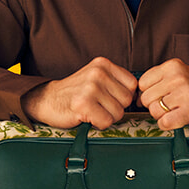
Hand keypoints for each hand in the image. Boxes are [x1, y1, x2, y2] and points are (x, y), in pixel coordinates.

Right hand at [22, 57, 137, 129]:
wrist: (46, 100)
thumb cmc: (75, 93)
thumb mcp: (96, 78)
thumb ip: (117, 82)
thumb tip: (141, 97)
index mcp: (103, 64)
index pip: (133, 84)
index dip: (123, 96)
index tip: (109, 99)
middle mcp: (98, 73)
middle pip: (127, 100)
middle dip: (115, 108)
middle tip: (98, 106)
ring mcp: (90, 87)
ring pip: (118, 112)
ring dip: (107, 117)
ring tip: (92, 111)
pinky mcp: (83, 104)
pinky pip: (107, 121)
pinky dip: (99, 124)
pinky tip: (87, 117)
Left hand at [137, 59, 188, 129]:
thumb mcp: (177, 75)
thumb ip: (157, 81)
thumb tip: (134, 99)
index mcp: (172, 66)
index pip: (142, 83)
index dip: (148, 92)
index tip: (160, 95)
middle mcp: (178, 77)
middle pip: (146, 98)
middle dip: (154, 105)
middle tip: (170, 104)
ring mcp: (185, 94)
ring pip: (153, 111)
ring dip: (161, 115)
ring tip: (175, 110)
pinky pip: (164, 122)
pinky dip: (167, 124)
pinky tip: (177, 119)